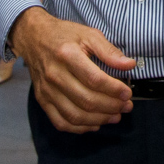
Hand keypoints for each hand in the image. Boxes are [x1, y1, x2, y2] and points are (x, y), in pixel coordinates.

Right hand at [9, 7, 136, 132]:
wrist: (34, 38)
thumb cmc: (65, 35)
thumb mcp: (89, 34)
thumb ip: (109, 50)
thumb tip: (129, 65)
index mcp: (67, 55)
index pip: (94, 79)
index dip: (114, 89)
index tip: (127, 93)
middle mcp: (55, 74)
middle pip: (86, 100)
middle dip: (111, 107)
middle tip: (126, 106)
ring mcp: (47, 90)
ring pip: (75, 115)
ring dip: (99, 119)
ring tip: (115, 116)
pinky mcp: (42, 100)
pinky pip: (61, 122)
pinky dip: (80, 128)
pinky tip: (95, 123)